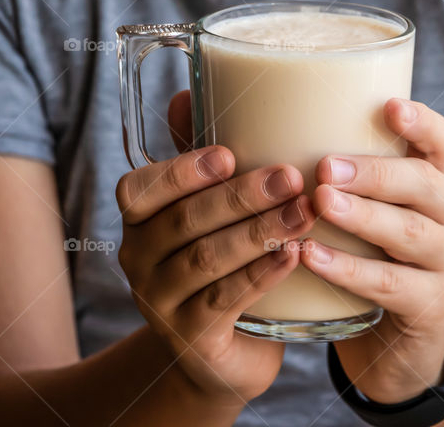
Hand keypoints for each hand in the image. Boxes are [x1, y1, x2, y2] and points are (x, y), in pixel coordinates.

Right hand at [115, 92, 313, 403]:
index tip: (230, 153)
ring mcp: (159, 303)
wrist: (222, 354)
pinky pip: (224, 302)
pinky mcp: (190, 340)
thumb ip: (198, 160)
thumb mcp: (205, 213)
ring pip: (205, 261)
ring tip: (305, 212)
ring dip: (259, 233)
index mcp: (139, 222)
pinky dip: (262, 276)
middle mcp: (138, 260)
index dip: (181, 171)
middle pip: (184, 223)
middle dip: (240, 197)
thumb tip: (187, 90)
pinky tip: (295, 256)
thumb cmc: (218, 266)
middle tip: (291, 176)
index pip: (140, 189)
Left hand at [300, 98, 443, 403]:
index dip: (420, 122)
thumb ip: (334, 176)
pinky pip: (389, 283)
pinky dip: (348, 270)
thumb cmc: (370, 259)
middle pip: (423, 183)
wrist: (398, 345)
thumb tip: (246, 120)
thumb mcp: (368, 214)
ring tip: (320, 203)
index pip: (441, 142)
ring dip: (362, 216)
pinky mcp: (430, 307)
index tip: (389, 105)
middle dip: (374, 173)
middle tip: (326, 166)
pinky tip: (310, 256)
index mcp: (436, 184)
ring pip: (408, 233)